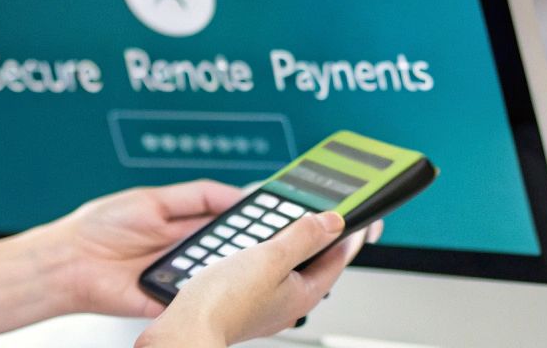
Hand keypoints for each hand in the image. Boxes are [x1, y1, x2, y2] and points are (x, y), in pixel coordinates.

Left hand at [49, 179, 248, 317]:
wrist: (69, 261)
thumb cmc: (100, 226)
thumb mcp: (153, 200)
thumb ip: (196, 197)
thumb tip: (235, 195)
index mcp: (181, 221)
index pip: (226, 218)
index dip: (250, 216)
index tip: (275, 212)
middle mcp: (182, 249)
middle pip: (226, 247)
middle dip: (246, 244)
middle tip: (268, 239)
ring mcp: (177, 276)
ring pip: (215, 274)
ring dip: (227, 267)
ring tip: (244, 259)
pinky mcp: (167, 300)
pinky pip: (195, 298)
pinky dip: (205, 292)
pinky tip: (215, 282)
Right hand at [136, 209, 372, 347]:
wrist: (184, 330)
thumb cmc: (223, 302)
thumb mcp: (270, 258)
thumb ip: (303, 237)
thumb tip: (334, 222)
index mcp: (302, 293)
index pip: (338, 259)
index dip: (351, 235)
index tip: (362, 218)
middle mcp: (288, 302)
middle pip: (315, 264)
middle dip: (322, 238)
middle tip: (330, 217)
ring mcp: (266, 304)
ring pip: (289, 267)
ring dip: (294, 244)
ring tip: (295, 223)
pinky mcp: (244, 303)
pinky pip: (266, 273)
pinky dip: (269, 255)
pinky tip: (256, 247)